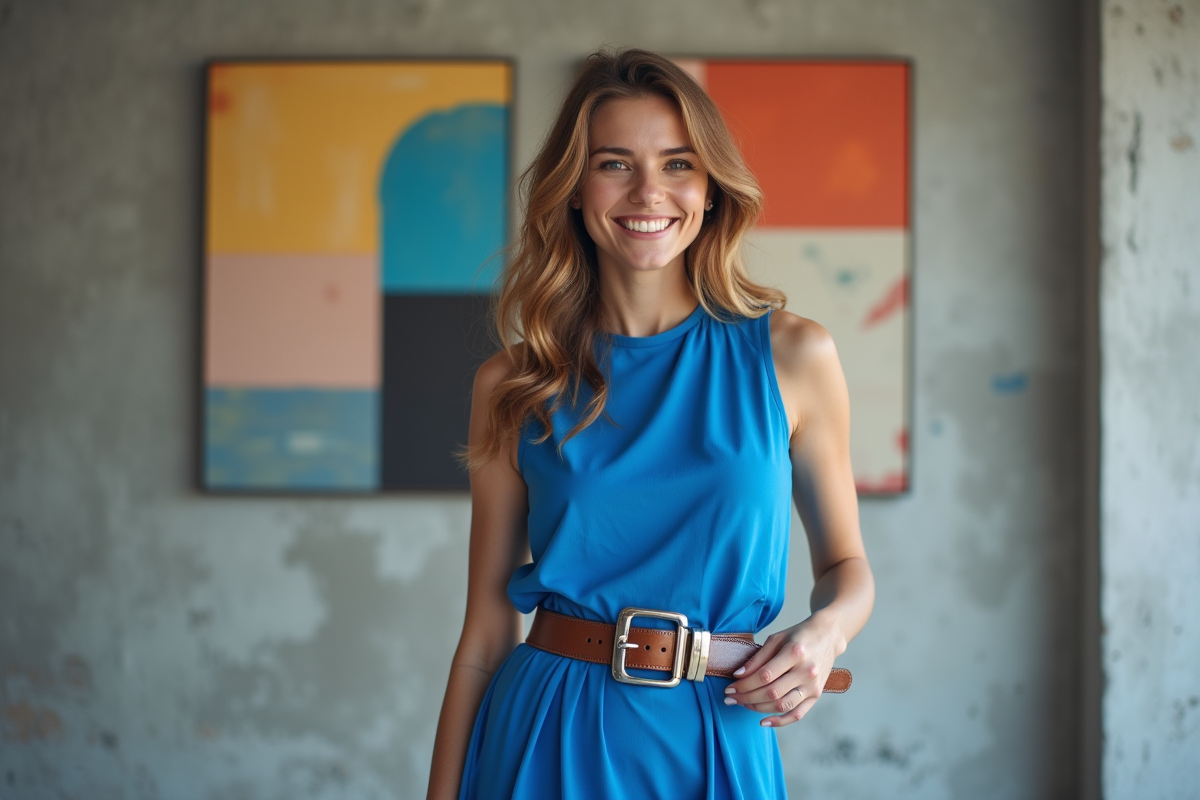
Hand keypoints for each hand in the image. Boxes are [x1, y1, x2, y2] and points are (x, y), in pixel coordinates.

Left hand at [721, 614, 844, 727]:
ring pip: (782, 705)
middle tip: (730, 698)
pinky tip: (763, 721)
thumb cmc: (798, 636)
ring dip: (758, 708)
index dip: (744, 684)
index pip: (764, 676)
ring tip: (743, 704)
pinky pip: (797, 714)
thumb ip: (757, 658)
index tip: (730, 687)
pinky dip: (780, 721)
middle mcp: (806, 672)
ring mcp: (813, 686)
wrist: (827, 636)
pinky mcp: (816, 695)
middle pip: (772, 692)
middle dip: (746, 698)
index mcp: (795, 653)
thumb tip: (738, 675)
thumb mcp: (776, 639)